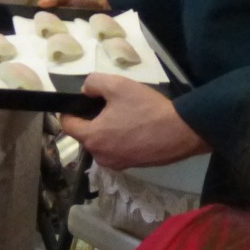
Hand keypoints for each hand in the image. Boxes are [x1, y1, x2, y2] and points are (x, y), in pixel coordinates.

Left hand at [61, 74, 209, 170]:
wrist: (181, 131)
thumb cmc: (146, 109)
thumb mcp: (117, 85)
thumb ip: (93, 83)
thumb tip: (85, 91)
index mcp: (92, 138)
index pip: (67, 125)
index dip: (70, 111)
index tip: (83, 102)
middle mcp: (100, 156)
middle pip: (85, 135)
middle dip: (92, 120)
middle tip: (111, 105)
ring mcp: (117, 164)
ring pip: (102, 143)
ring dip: (108, 130)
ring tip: (126, 115)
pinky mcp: (133, 166)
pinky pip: (118, 150)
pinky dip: (121, 139)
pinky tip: (136, 127)